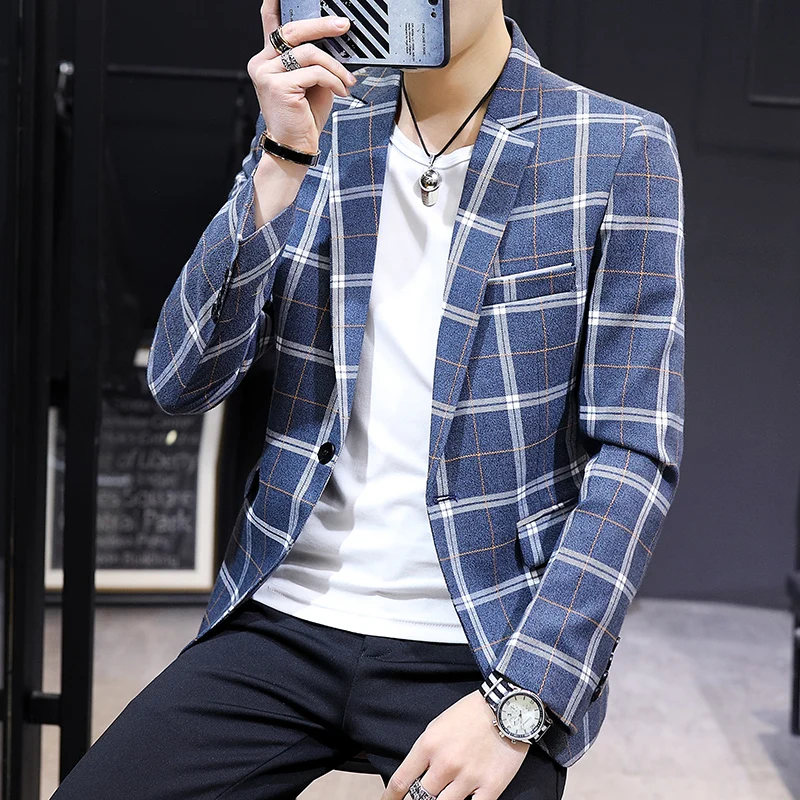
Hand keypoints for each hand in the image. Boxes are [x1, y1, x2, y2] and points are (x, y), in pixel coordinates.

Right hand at [247, 2, 357, 154]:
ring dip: (335, 66)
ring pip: (309, 53)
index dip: (274, 4)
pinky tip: (340, 91)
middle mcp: (262, 62)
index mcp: (267, 59)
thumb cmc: (303, 117)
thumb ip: (314, 61)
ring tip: (346, 81)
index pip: (270, 23)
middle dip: (322, 26)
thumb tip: (333, 40)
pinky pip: (314, 72)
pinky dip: (333, 80)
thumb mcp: (311, 83)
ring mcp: (267, 74)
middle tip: (343, 26)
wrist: (295, 147)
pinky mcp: (278, 86)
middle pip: (294, 30)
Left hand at [380, 690, 529, 799]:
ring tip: (439, 799)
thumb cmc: (471, 714)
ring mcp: (468, 777)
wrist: (506, 707)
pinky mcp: (491, 787)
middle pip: (420, 799)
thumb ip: (425, 752)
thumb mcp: (438, 725)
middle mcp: (445, 763)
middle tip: (418, 799)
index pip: (401, 781)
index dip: (391, 798)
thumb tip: (415, 777)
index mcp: (429, 745)